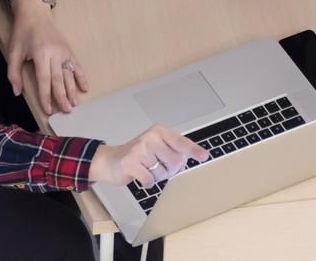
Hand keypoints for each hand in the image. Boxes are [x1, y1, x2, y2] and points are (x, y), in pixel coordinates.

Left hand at [5, 0, 87, 115]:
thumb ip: (14, 73)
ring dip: (73, 90)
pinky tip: (84, 87)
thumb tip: (17, 92)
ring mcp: (64, 51)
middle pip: (60, 79)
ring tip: (75, 104)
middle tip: (66, 111)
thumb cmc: (22, 32)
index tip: (48, 110)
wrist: (35, 12)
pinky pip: (77, 65)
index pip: (45, 80)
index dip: (46, 97)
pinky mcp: (69, 49)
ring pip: (70, 74)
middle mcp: (55, 53)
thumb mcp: (13, 51)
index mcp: (41, 54)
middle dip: (63, 97)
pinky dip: (81, 77)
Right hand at [89, 124, 209, 187]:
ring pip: (162, 173)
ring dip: (156, 177)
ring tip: (146, 169)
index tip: (204, 156)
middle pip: (175, 162)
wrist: (111, 160)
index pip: (181, 142)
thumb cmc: (138, 155)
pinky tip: (140, 176)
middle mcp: (151, 137)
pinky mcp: (130, 161)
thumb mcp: (157, 148)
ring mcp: (140, 148)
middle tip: (157, 167)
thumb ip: (172, 153)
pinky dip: (147, 183)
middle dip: (169, 171)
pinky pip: (150, 180)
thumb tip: (184, 164)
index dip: (194, 150)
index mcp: (160, 132)